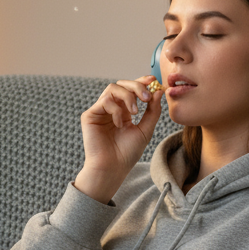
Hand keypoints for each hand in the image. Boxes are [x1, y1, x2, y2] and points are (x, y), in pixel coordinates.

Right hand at [75, 76, 163, 202]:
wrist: (112, 168)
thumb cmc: (127, 153)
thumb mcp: (146, 130)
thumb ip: (152, 111)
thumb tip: (158, 91)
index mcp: (123, 111)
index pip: (131, 90)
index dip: (141, 82)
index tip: (153, 81)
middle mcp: (111, 109)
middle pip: (122, 84)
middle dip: (136, 86)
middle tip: (146, 96)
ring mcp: (100, 111)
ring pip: (112, 88)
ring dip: (128, 96)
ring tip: (135, 112)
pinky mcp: (90, 115)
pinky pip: (105, 101)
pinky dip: (116, 110)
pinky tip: (119, 124)